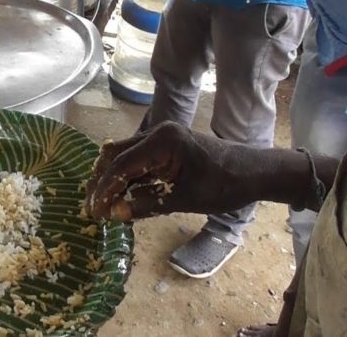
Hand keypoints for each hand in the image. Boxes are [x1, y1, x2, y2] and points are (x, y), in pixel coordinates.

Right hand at [85, 122, 259, 221]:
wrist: (255, 172)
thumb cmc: (225, 184)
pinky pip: (137, 160)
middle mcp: (157, 133)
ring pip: (124, 156)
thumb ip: (148, 204)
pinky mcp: (165, 146)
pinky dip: (127, 177)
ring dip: (112, 179)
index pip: (122, 165)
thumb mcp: (185, 199)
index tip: (94, 210)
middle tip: (91, 207)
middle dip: (102, 181)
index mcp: (163, 140)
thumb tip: (114, 214)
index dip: (105, 189)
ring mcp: (161, 138)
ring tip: (101, 204)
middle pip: (116, 155)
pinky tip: (120, 196)